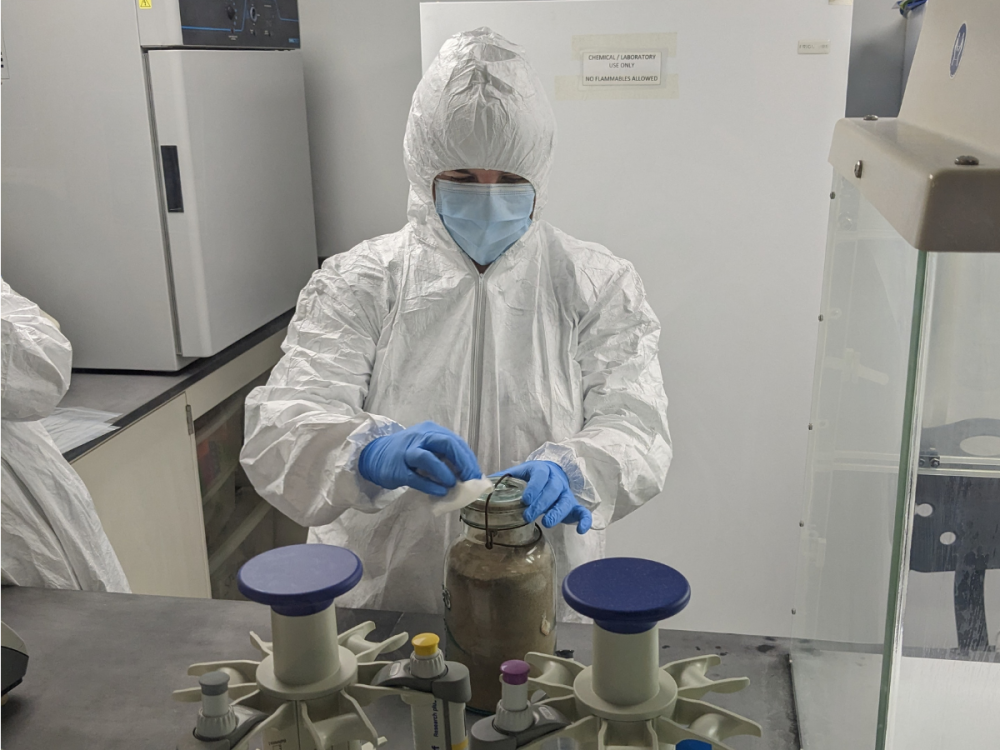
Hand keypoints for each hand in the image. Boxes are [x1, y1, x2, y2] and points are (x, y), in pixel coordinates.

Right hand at [359, 421, 481, 495]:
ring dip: (444, 471)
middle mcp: (419, 437)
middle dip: (462, 461)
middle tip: (470, 478)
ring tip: (453, 484)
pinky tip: (440, 492)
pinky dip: (430, 485)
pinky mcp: (397, 469)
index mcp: (430, 431)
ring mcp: (406, 452)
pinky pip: (415, 477)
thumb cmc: (407, 454)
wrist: (375, 456)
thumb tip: (467, 474)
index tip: (475, 474)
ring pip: (427, 457)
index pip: (454, 441)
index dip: (467, 458)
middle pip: (445, 443)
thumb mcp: (427, 448)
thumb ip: (445, 457)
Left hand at [497, 461, 592, 533]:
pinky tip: (581, 530)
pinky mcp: (573, 506)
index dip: (534, 487)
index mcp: (542, 470)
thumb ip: (501, 478)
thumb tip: (481, 485)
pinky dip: (584, 520)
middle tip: (528, 515)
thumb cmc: (530, 477)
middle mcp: (557, 481)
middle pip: (553, 490)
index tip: (525, 499)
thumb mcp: (517, 473)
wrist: (551, 473)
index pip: (540, 476)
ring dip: (558, 512)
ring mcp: (566, 493)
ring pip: (566, 501)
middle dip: (541, 503)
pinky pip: (583, 512)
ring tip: (547, 523)